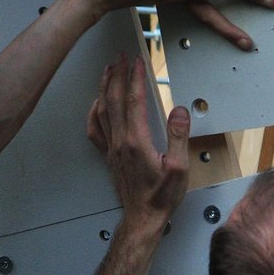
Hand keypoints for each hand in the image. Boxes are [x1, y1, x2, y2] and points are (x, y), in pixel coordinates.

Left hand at [88, 54, 188, 227]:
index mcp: (137, 141)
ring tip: (109, 69)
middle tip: (122, 55)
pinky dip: (94, 111)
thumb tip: (179, 109)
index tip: (138, 60)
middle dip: (118, 73)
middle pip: (114, 99)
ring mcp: (111, 148)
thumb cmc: (161, 197)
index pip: (134, 100)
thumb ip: (178, 137)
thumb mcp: (179, 168)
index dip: (135, 77)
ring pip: (102, 110)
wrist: (143, 219)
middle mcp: (120, 141)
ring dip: (105, 86)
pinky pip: (95, 129)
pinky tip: (97, 102)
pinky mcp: (109, 155)